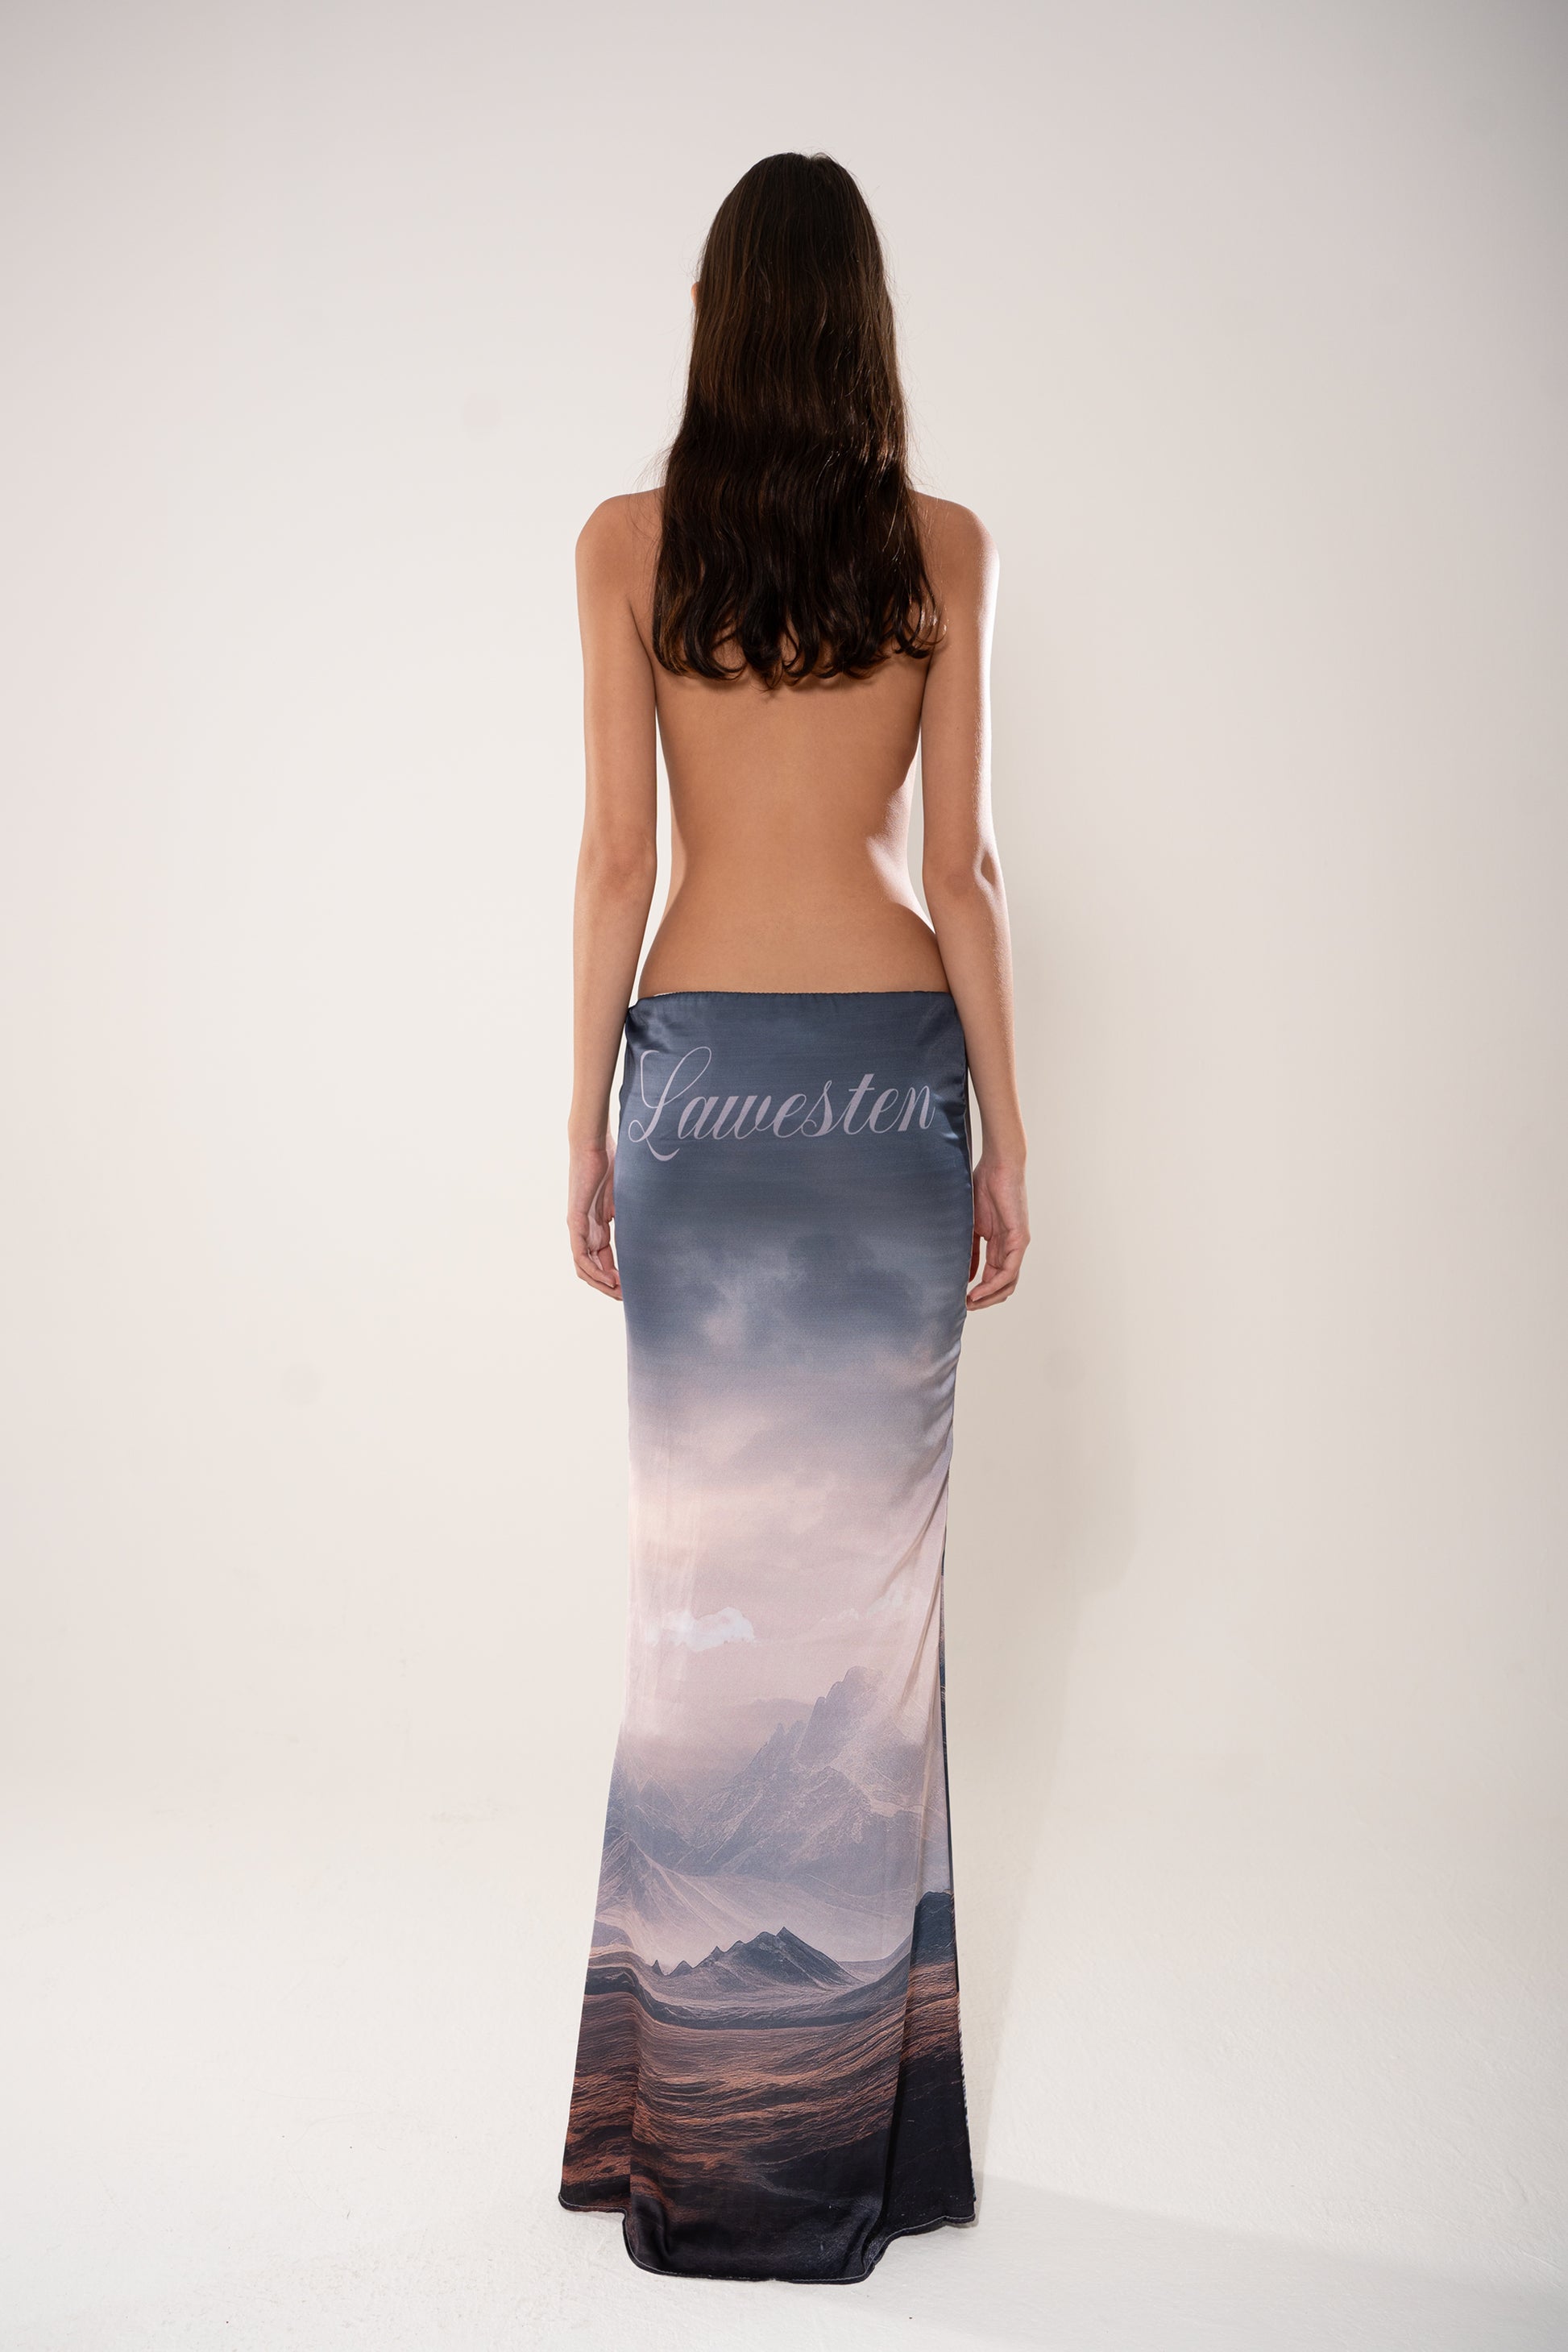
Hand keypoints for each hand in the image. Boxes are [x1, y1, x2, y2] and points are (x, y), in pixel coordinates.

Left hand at [568, 1139, 620, 1299]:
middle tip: (627, 1297)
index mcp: (597, 1224)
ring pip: (584, 1267)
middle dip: (609, 1286)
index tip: (633, 1287)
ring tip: (619, 1293)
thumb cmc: (611, 1161)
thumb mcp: (626, 1195)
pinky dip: (593, 1270)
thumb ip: (633, 1212)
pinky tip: (608, 1279)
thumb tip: (655, 1223)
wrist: (593, 1143)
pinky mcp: (575, 1220)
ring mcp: (578, 1226)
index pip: (603, 1258)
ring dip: (600, 1284)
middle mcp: (585, 1229)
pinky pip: (580, 1254)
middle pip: (593, 1267)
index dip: (616, 1275)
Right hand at [967, 1153, 1028, 1308]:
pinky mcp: (1019, 1239)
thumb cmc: (983, 1187)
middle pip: (1004, 1285)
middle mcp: (1011, 1248)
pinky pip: (1009, 1270)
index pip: (994, 1277)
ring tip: (970, 1303)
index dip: (979, 1292)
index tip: (960, 1299)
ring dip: (989, 1297)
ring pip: (1008, 1282)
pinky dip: (993, 1285)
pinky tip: (977, 1291)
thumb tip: (966, 1275)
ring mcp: (1017, 1244)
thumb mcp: (971, 1225)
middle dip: (985, 1300)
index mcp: (1000, 1244)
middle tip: (965, 1306)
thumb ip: (970, 1249)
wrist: (997, 1165)